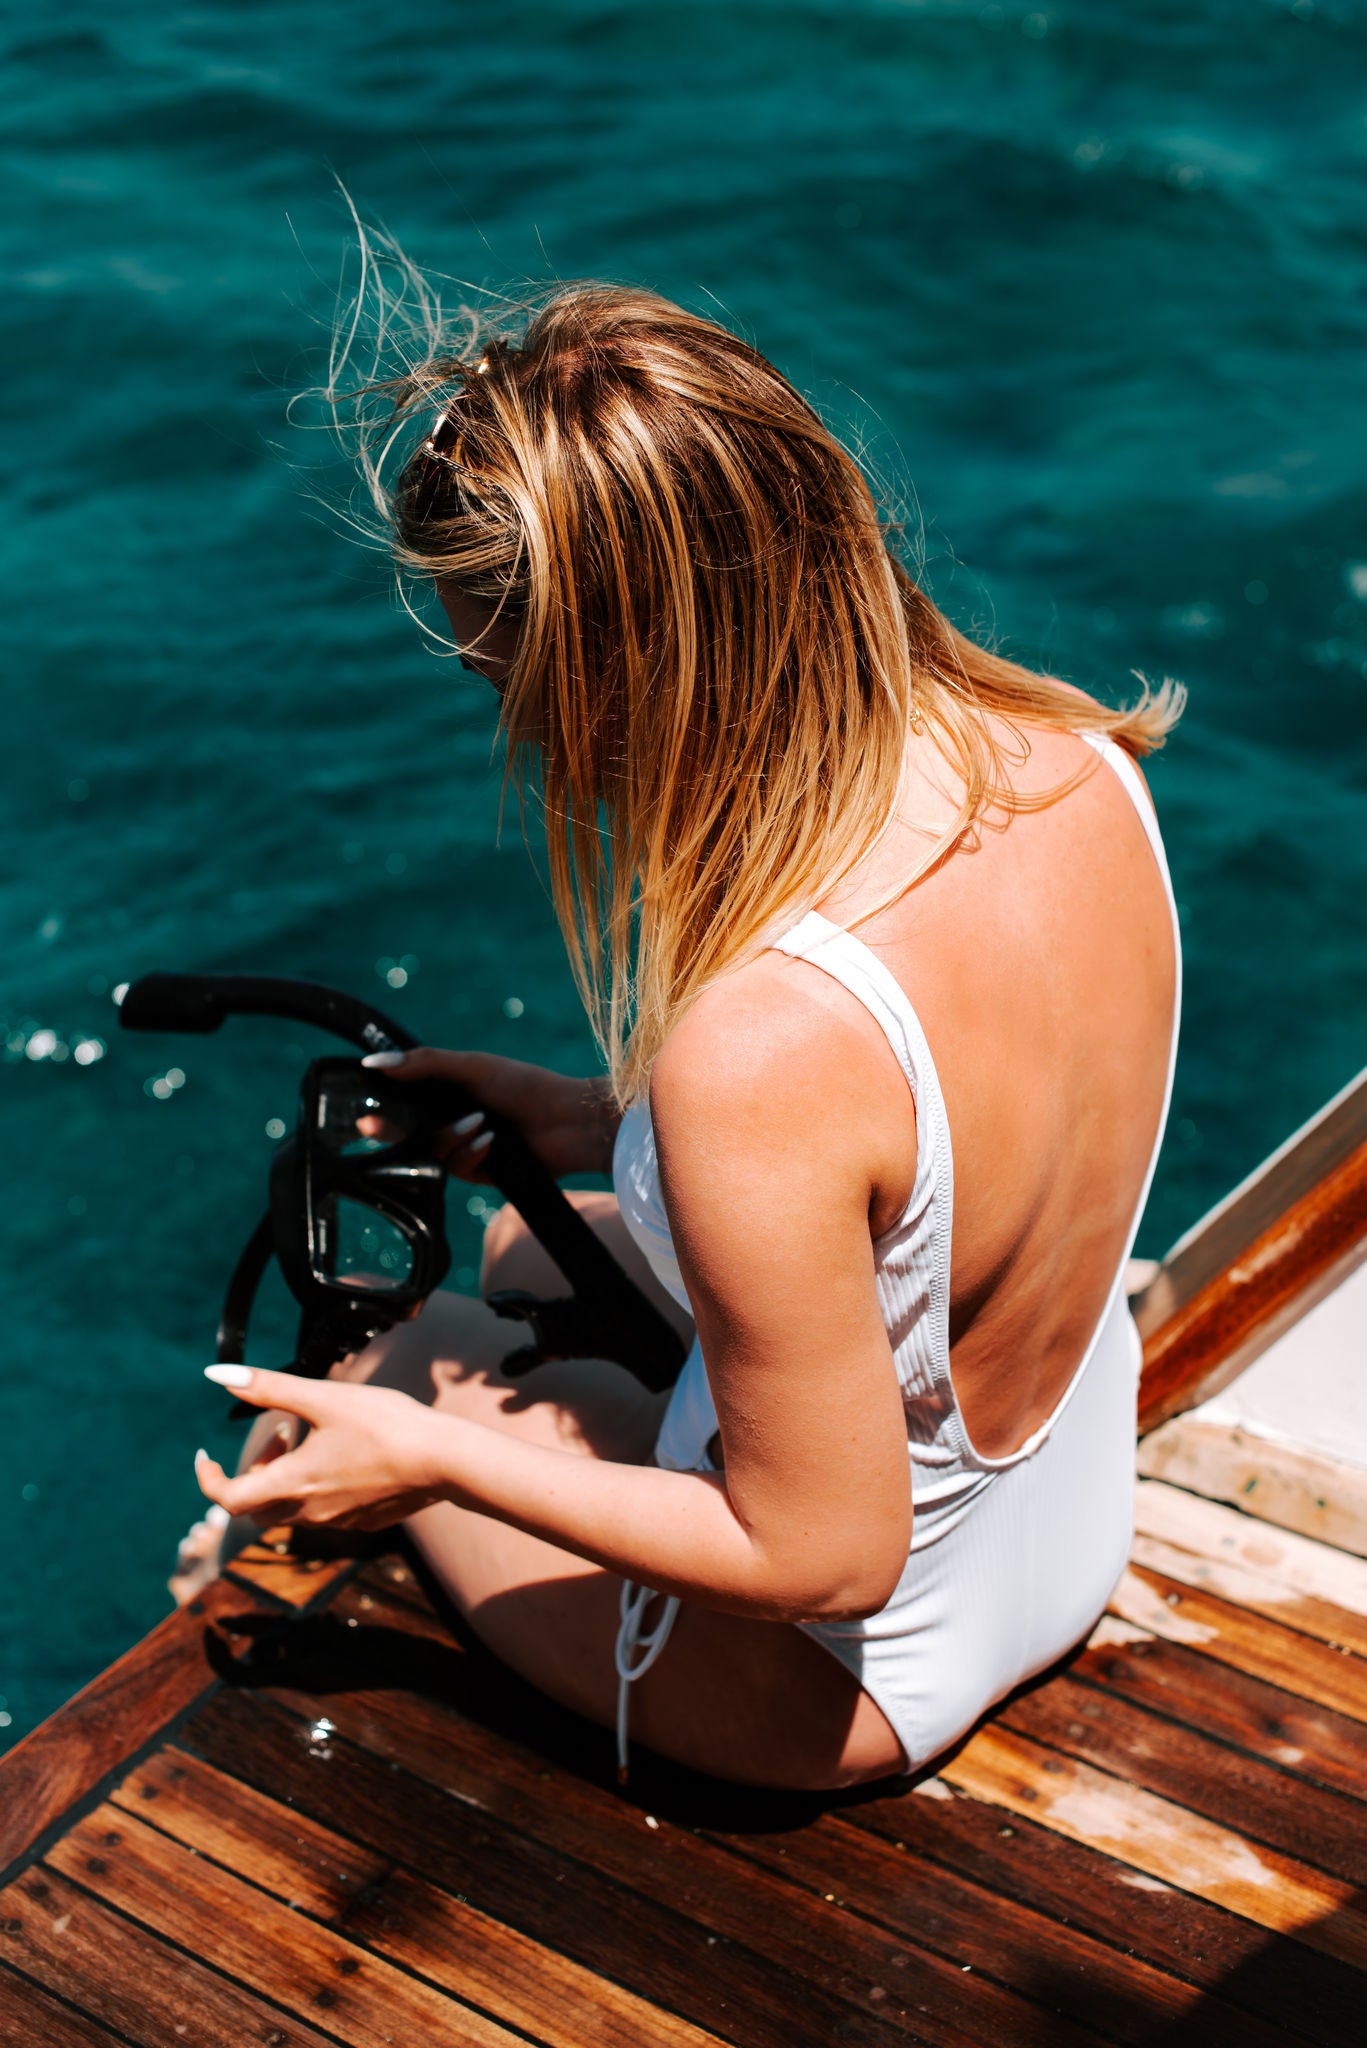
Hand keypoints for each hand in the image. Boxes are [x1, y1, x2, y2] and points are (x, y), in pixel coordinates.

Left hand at [194, 1367, 451, 1531]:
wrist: (445, 1460)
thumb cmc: (384, 1424)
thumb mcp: (322, 1398)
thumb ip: (268, 1388)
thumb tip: (217, 1374)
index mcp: (292, 1484)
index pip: (228, 1498)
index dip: (208, 1479)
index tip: (206, 1455)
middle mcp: (309, 1512)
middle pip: (257, 1507)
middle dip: (257, 1470)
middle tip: (281, 1433)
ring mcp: (338, 1521)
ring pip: (291, 1510)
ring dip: (288, 1477)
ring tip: (317, 1437)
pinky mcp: (364, 1521)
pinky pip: (325, 1512)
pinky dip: (318, 1487)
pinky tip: (347, 1456)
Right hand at [360, 1046, 620, 1181]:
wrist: (570, 1122)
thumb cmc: (525, 1085)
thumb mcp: (472, 1067)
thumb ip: (424, 1064)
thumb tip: (374, 1064)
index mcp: (447, 1090)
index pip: (402, 1098)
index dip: (379, 1102)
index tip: (359, 1105)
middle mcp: (451, 1118)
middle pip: (406, 1130)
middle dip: (390, 1129)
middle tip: (370, 1124)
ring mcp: (463, 1146)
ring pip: (429, 1151)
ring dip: (450, 1137)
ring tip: (480, 1122)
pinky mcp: (478, 1171)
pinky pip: (455, 1168)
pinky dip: (470, 1153)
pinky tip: (493, 1142)